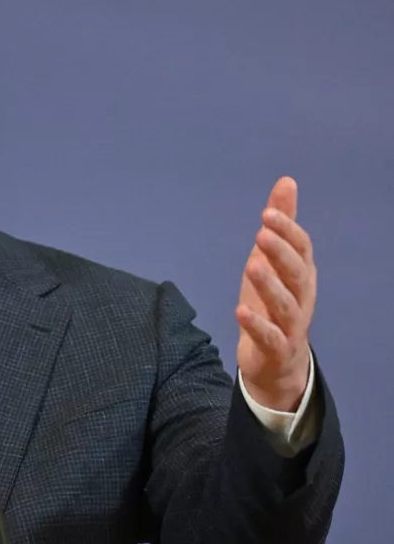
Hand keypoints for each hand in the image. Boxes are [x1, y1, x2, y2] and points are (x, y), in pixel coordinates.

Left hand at [235, 176, 315, 411]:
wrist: (277, 361)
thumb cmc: (273, 302)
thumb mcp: (272, 261)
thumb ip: (280, 225)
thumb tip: (287, 181)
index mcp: (302, 274)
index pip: (302, 249)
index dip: (288, 231)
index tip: (267, 212)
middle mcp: (301, 298)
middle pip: (297, 273)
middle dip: (281, 252)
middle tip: (262, 232)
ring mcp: (291, 325)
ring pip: (286, 304)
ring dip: (269, 285)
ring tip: (251, 265)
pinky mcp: (276, 349)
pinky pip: (270, 337)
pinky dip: (257, 325)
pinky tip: (240, 310)